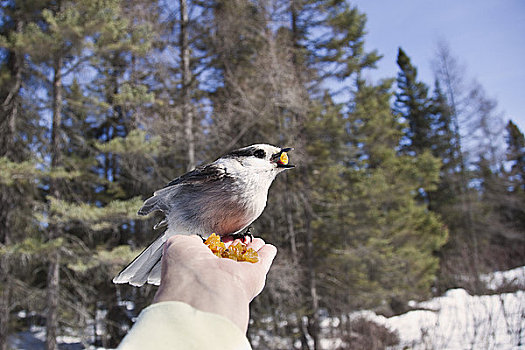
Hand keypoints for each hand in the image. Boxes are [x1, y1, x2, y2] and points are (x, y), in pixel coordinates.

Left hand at [153, 234, 276, 331]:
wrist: (202, 290)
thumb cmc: (184, 271)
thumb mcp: (176, 245)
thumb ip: (186, 240)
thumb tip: (194, 240)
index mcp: (195, 269)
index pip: (206, 255)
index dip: (212, 244)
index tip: (217, 237)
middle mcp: (214, 275)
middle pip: (227, 258)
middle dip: (233, 246)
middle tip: (237, 238)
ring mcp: (233, 278)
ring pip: (245, 260)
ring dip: (251, 249)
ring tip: (255, 241)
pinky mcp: (253, 278)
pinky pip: (261, 263)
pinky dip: (266, 255)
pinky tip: (268, 248)